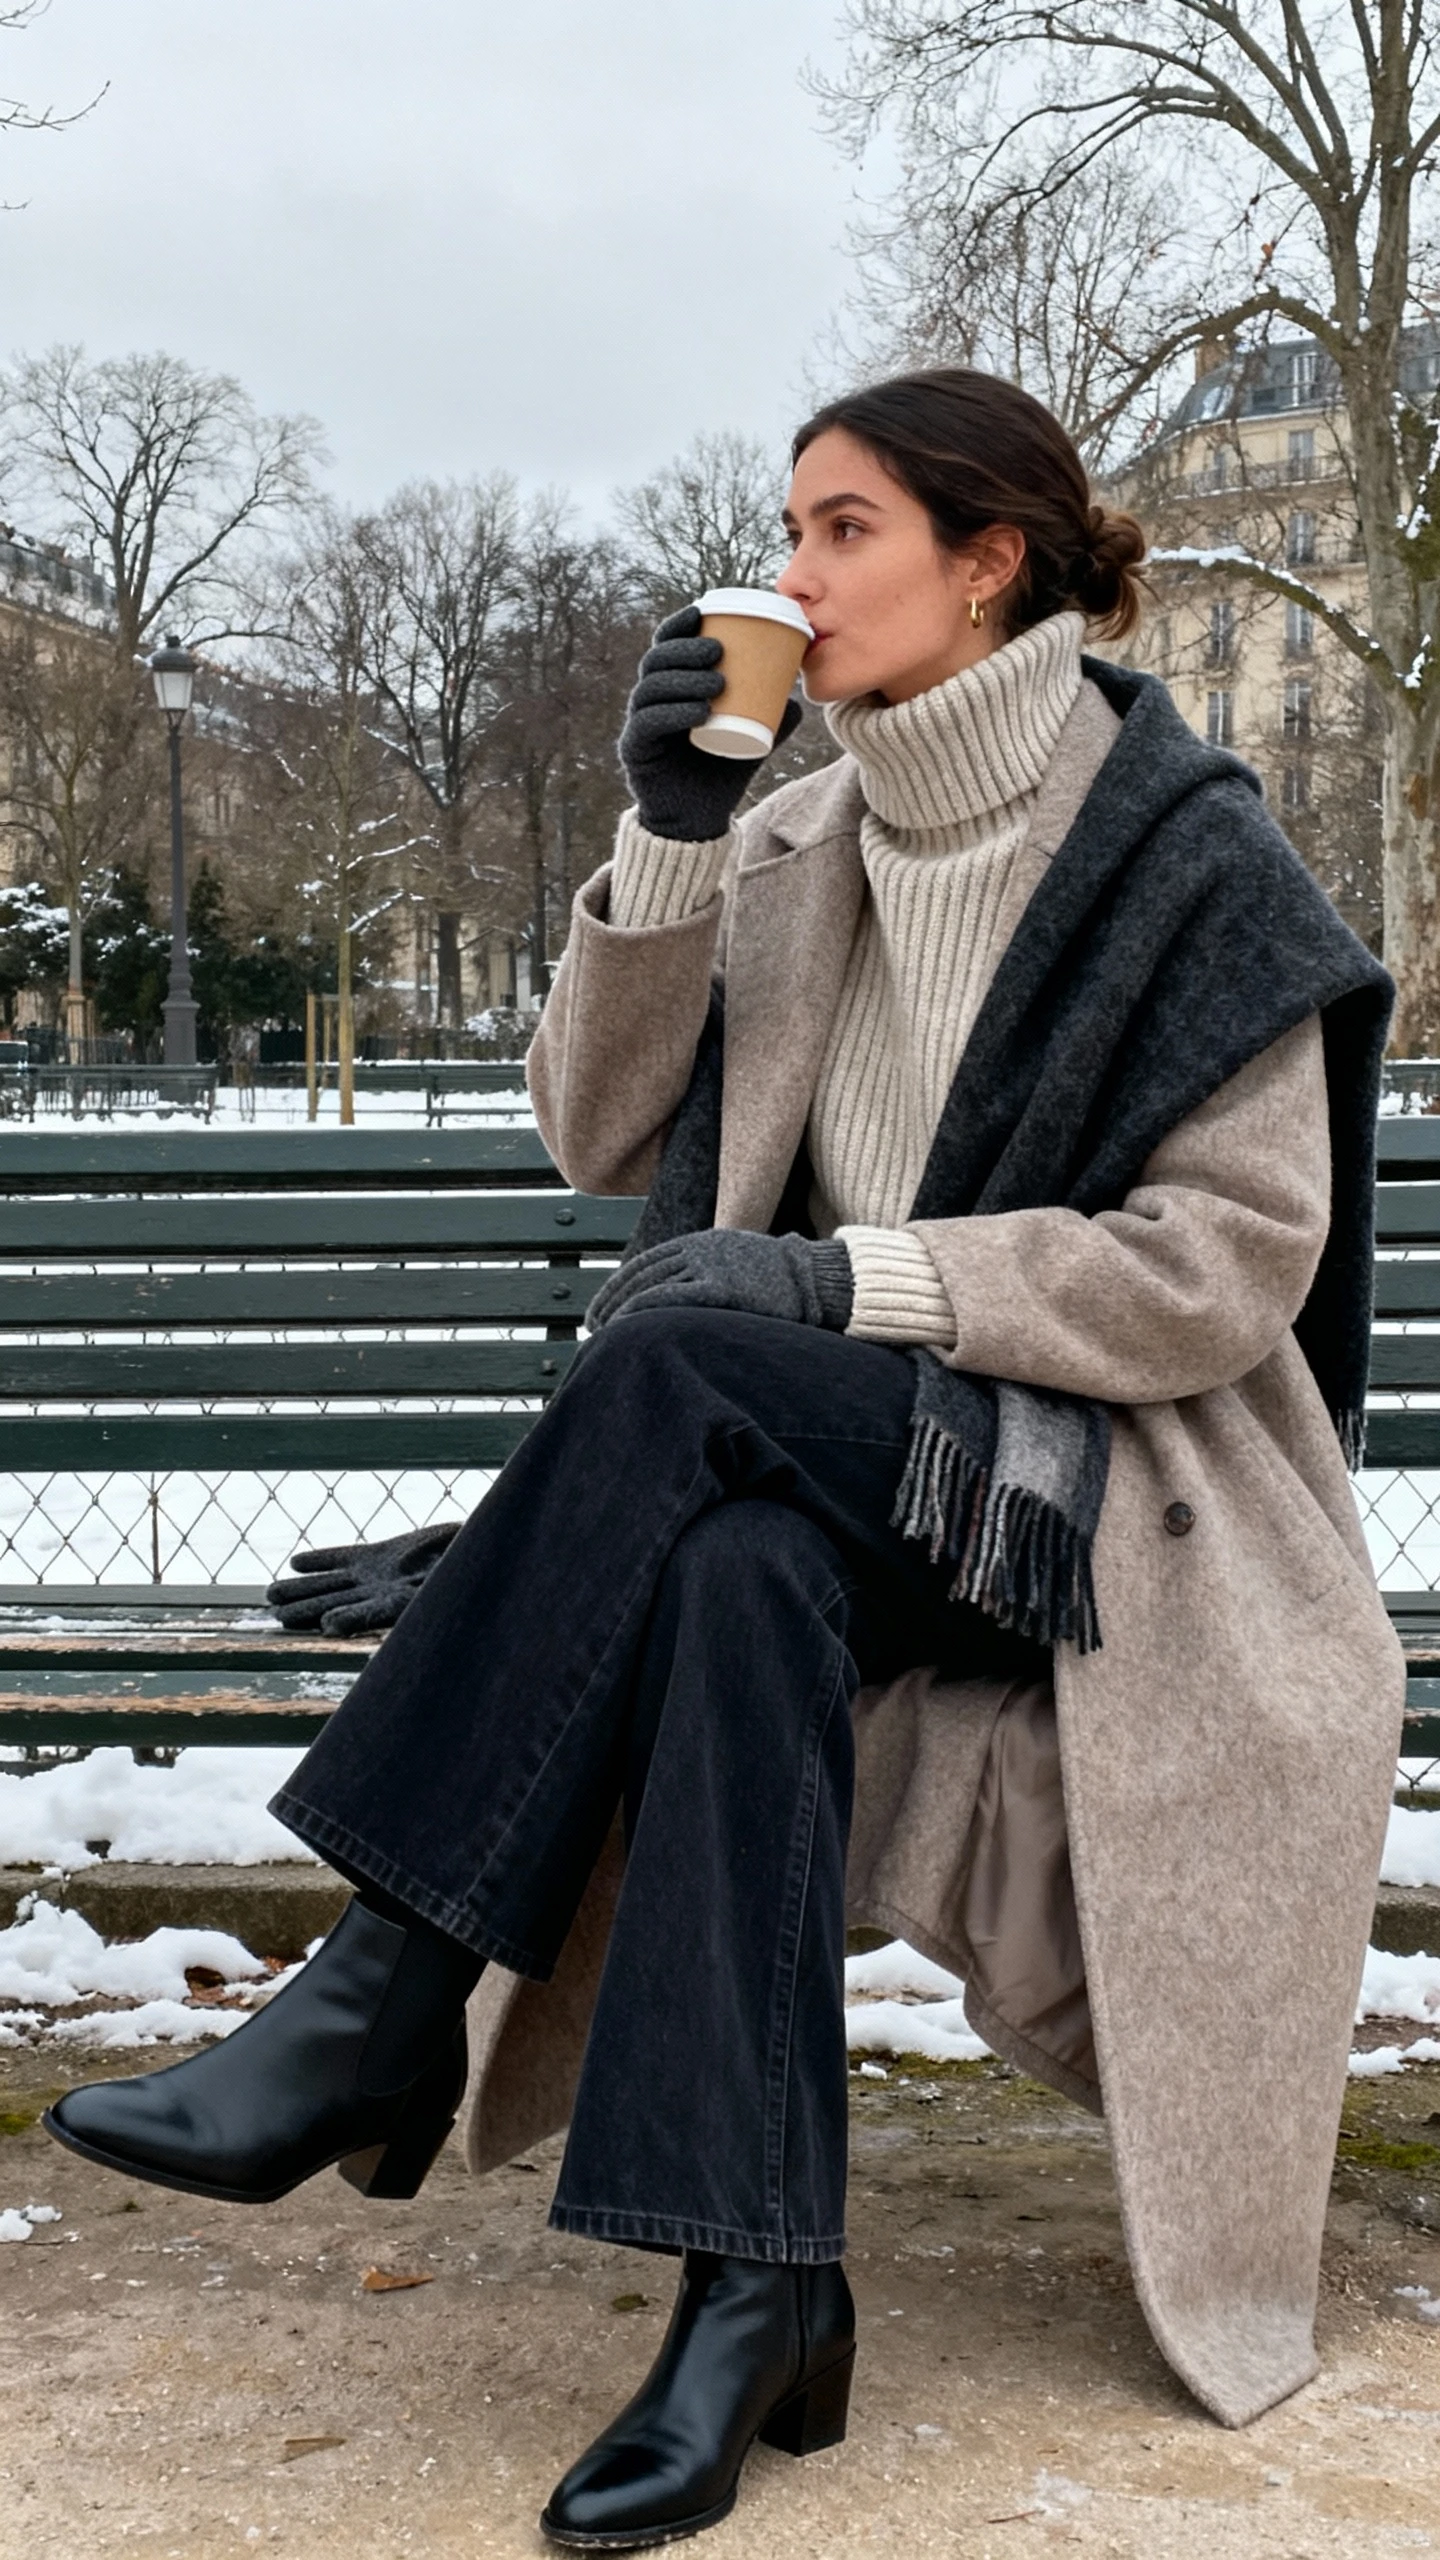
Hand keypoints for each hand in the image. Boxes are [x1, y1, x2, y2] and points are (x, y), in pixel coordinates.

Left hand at [267, 1522, 462, 1634]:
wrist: (474, 1552)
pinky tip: (297, 1562)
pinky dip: (321, 1561)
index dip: (351, 1619)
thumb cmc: (475, 1568)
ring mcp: (377, 1577)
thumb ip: (452, 1584)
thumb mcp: (462, 1578)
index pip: (374, 1614)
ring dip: (303, 1589)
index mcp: (407, 1604)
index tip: (330, 1625)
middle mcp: (386, 1595)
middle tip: (280, 1617)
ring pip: (333, 1585)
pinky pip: (344, 1560)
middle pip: (341, 1605)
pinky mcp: (376, 1557)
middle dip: (310, 1610)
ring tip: (272, 1595)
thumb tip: (467, 1587)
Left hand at [586, 1229, 852, 1333]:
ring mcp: (710, 1266)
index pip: (645, 1264)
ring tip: (603, 1339)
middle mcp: (699, 1249)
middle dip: (611, 1302)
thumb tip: (685, 1304)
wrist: (818, 1278)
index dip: (617, 1288)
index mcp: (702, 1243)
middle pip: (640, 1275)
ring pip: (649, 1287)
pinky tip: (624, 1328)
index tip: (599, 1311)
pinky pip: (669, 1298)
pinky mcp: (720, 1287)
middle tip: (592, 1329)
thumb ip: (709, 1277)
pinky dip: (641, 1311)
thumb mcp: (739, 1267)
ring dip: (620, 1312)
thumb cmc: (783, 1283)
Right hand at [618, 605, 803, 841]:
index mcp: (670, 688)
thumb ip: (771, 716)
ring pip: (652, 689)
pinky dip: (673, 714)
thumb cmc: (721, 770)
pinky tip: (698, 712)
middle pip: (657, 661)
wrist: (699, 817)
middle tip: (719, 650)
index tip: (703, 611)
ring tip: (718, 682)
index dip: (678, 625)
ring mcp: (638, 724)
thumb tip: (796, 695)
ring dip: (684, 679)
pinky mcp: (634, 750)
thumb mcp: (752, 737)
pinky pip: (648, 724)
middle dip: (685, 648)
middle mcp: (649, 701)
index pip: (666, 645)